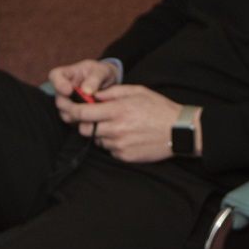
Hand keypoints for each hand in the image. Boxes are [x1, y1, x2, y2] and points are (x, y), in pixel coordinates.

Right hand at [50, 58, 118, 118]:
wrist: (108, 84)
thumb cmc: (102, 73)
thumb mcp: (102, 71)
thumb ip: (94, 79)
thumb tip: (86, 91)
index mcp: (68, 74)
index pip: (55, 75)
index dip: (59, 84)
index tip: (69, 91)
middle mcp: (64, 90)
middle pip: (59, 100)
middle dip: (71, 105)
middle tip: (87, 105)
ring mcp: (67, 104)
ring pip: (65, 114)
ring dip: (79, 115)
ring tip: (94, 111)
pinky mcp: (73, 115)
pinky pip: (74, 122)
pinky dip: (83, 121)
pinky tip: (94, 118)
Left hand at [56, 84, 194, 162]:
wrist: (179, 131)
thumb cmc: (159, 108)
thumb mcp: (138, 91)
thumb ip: (113, 92)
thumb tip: (93, 95)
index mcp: (118, 110)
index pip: (83, 113)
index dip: (72, 111)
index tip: (69, 109)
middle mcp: (116, 128)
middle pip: (85, 129)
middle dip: (87, 123)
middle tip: (97, 118)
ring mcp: (119, 145)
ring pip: (97, 140)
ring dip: (102, 133)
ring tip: (119, 126)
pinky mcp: (124, 156)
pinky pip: (109, 150)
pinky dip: (113, 143)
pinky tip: (127, 136)